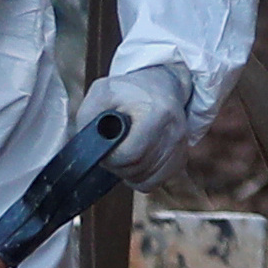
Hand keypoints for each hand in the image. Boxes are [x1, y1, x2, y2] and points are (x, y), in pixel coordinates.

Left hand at [78, 67, 199, 188]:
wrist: (161, 85)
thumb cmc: (130, 90)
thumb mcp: (102, 93)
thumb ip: (88, 118)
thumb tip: (86, 145)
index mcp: (156, 113)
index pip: (131, 154)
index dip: (112, 158)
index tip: (105, 148)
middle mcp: (174, 131)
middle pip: (139, 170)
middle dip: (119, 166)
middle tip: (112, 151)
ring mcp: (181, 146)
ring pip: (149, 180)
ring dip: (130, 174)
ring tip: (124, 155)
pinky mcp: (182, 157)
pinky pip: (158, 181)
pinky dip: (143, 177)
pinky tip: (136, 162)